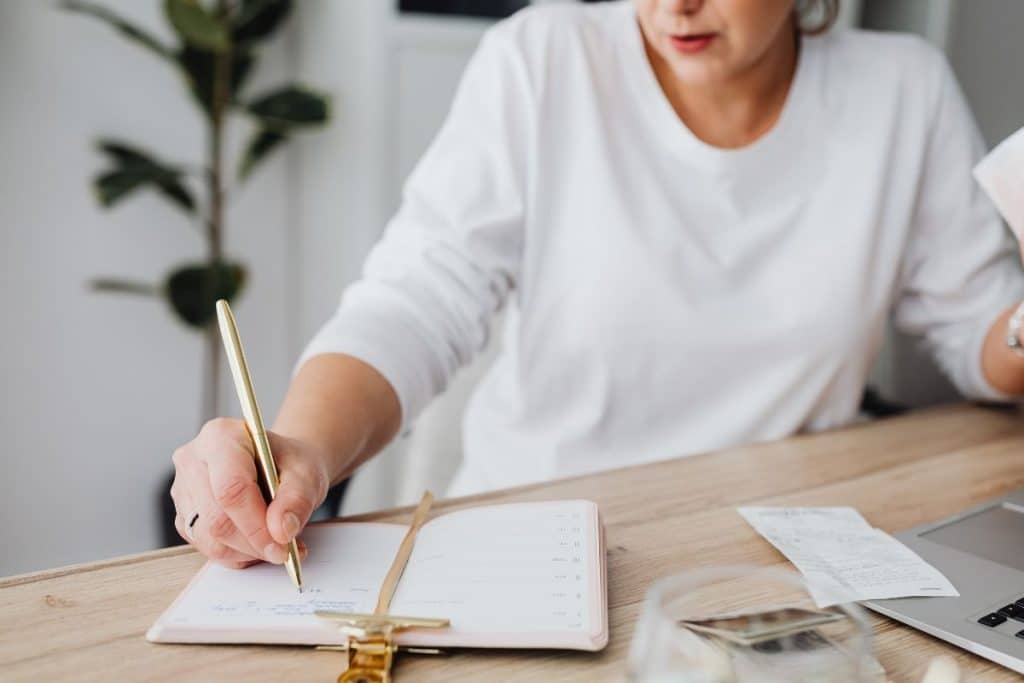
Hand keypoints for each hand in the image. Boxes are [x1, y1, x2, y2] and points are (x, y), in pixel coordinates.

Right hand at [170, 418, 328, 567]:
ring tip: (276, 543)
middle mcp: (193, 460)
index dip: (256, 525)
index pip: (231, 488)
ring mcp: (183, 489)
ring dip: (247, 552)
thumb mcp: (307, 473)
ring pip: (209, 540)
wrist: (280, 465)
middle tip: (286, 550)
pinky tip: (258, 542)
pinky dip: (236, 554)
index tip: (282, 545)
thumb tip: (281, 531)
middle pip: (217, 519)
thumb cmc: (290, 463)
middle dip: (255, 543)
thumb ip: (298, 500)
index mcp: (221, 436)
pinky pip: (206, 547)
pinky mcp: (184, 515)